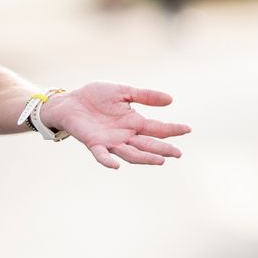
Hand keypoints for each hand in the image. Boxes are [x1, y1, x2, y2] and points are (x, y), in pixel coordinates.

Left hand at [41, 83, 189, 169]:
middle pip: (147, 145)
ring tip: (160, 160)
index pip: (157, 129)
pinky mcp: (93, 143)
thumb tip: (171, 100)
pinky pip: (101, 155)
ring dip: (145, 158)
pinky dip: (108, 161)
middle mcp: (125, 135)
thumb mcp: (123, 91)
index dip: (172, 130)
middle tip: (178, 153)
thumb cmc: (95, 96)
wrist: (70, 100)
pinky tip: (116, 165)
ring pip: (131, 153)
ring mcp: (110, 141)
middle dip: (163, 149)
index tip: (188, 129)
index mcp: (133, 122)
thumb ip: (145, 96)